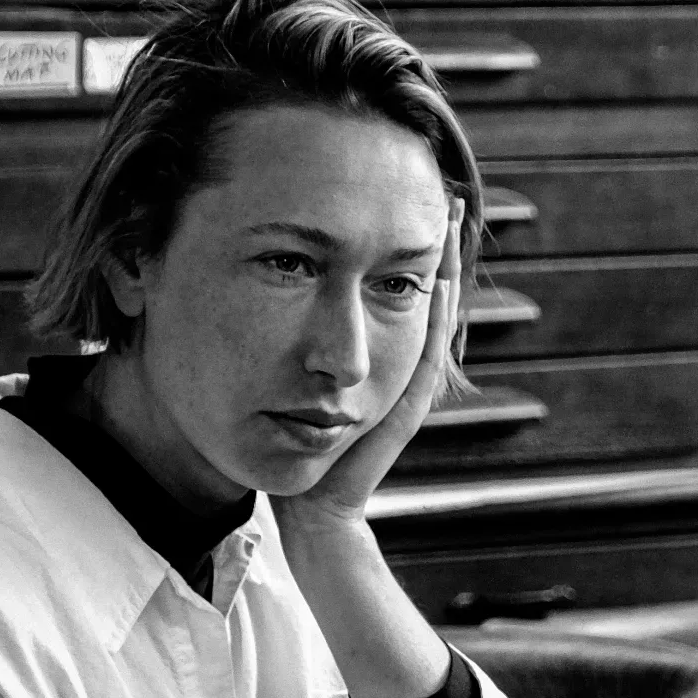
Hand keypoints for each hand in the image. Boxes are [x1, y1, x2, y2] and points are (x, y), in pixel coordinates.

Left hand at [275, 206, 461, 528]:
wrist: (311, 508)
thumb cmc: (289, 448)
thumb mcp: (280, 378)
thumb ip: (281, 341)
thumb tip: (245, 280)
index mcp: (370, 353)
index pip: (390, 284)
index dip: (400, 241)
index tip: (402, 191)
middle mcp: (393, 364)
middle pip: (420, 290)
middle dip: (431, 241)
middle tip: (445, 190)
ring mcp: (401, 385)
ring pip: (431, 315)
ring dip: (443, 268)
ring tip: (452, 220)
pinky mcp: (401, 410)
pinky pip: (425, 356)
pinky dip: (433, 320)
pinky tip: (436, 283)